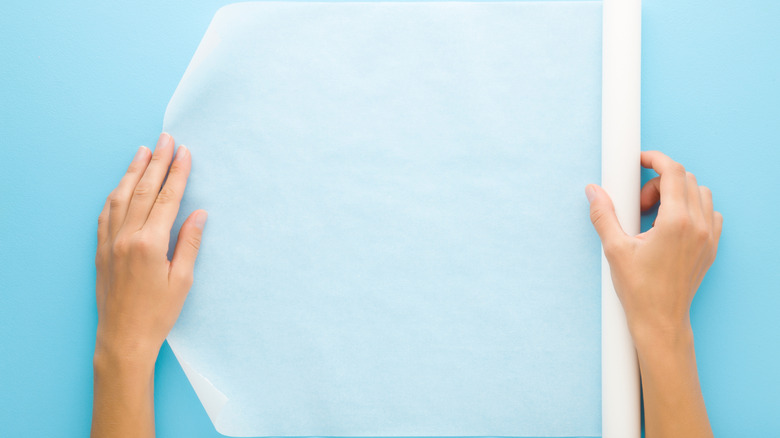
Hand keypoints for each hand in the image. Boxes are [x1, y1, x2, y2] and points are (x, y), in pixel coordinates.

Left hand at [92, 132, 205, 437]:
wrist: (123, 338)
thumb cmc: (157, 314)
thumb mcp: (182, 280)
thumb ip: (190, 243)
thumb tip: (199, 214)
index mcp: (150, 244)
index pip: (167, 198)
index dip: (178, 173)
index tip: (185, 152)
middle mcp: (127, 237)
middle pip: (144, 190)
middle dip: (157, 162)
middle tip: (166, 139)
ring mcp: (110, 242)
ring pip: (121, 197)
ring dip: (133, 171)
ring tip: (143, 151)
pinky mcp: (101, 250)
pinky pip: (106, 214)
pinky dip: (115, 194)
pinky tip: (121, 184)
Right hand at [586, 150, 719, 437]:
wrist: (660, 320)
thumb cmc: (639, 289)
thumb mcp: (614, 249)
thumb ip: (603, 215)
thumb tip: (593, 191)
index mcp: (676, 222)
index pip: (673, 171)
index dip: (656, 159)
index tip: (641, 160)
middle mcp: (698, 226)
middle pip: (686, 179)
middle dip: (659, 181)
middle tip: (638, 204)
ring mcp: (709, 237)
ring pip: (701, 194)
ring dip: (677, 193)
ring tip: (653, 215)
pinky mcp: (711, 247)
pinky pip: (710, 214)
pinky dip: (692, 210)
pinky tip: (670, 226)